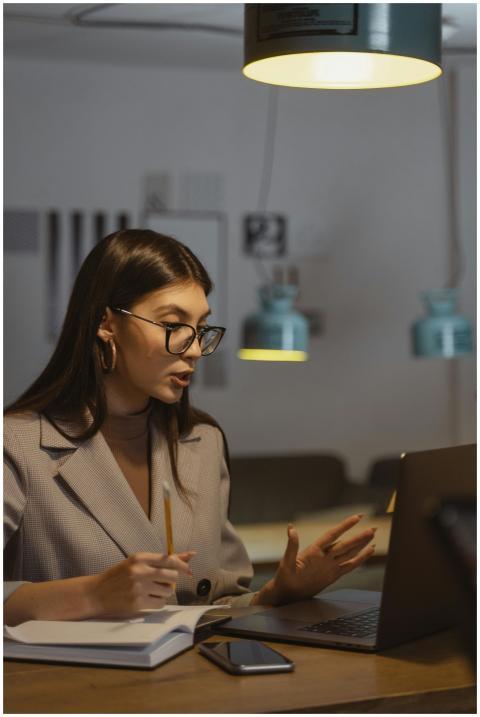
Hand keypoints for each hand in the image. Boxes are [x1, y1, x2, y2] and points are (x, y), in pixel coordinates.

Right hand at [88, 551, 195, 617]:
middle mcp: (140, 571)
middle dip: (171, 581)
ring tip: (151, 591)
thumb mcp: (136, 562)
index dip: (182, 566)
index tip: (188, 571)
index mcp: (140, 557)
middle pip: (172, 576)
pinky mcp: (137, 603)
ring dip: (164, 592)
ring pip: (168, 591)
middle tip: (162, 583)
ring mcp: (138, 587)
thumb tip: (190, 555)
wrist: (96, 593)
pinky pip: (160, 603)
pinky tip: (148, 600)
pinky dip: (158, 602)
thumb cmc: (118, 576)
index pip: (170, 560)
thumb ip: (161, 560)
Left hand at [254, 515, 375, 606]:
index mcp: (315, 550)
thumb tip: (290, 528)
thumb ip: (291, 547)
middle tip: (374, 528)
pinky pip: (349, 565)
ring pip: (349, 552)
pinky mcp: (334, 575)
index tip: (357, 517)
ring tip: (373, 535)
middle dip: (359, 536)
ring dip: (361, 544)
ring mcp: (330, 565)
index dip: (345, 526)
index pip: (333, 535)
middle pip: (345, 543)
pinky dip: (360, 559)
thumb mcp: (286, 562)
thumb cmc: (284, 577)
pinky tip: (368, 552)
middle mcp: (325, 555)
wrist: (288, 594)